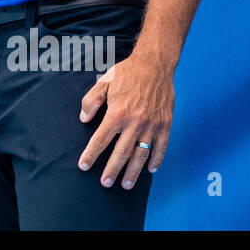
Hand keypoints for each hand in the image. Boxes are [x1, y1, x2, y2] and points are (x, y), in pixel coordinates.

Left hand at [76, 54, 173, 189]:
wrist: (155, 64)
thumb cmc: (128, 73)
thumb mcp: (103, 82)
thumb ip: (91, 101)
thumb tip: (84, 118)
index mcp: (117, 112)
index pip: (100, 139)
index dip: (91, 154)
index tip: (84, 166)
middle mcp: (135, 122)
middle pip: (121, 152)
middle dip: (112, 170)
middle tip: (105, 183)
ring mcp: (152, 125)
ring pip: (141, 154)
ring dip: (133, 172)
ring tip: (126, 185)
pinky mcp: (165, 124)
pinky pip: (161, 146)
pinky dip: (157, 160)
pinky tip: (151, 170)